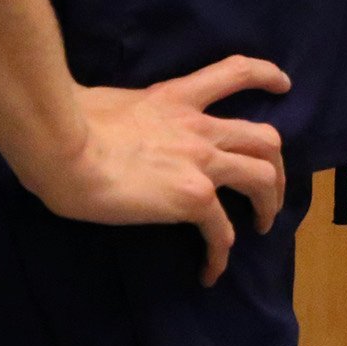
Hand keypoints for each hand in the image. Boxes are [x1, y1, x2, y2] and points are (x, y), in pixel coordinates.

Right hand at [18, 55, 291, 281]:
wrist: (63, 145)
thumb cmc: (67, 122)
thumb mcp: (107, 104)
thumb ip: (127, 116)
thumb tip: (111, 131)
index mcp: (176, 98)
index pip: (236, 73)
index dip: (266, 76)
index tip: (283, 85)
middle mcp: (199, 126)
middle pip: (265, 138)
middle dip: (277, 165)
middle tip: (272, 187)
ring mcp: (202, 160)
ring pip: (263, 177)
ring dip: (269, 203)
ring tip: (262, 225)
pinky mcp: (194, 197)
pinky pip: (222, 232)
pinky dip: (220, 254)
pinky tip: (209, 272)